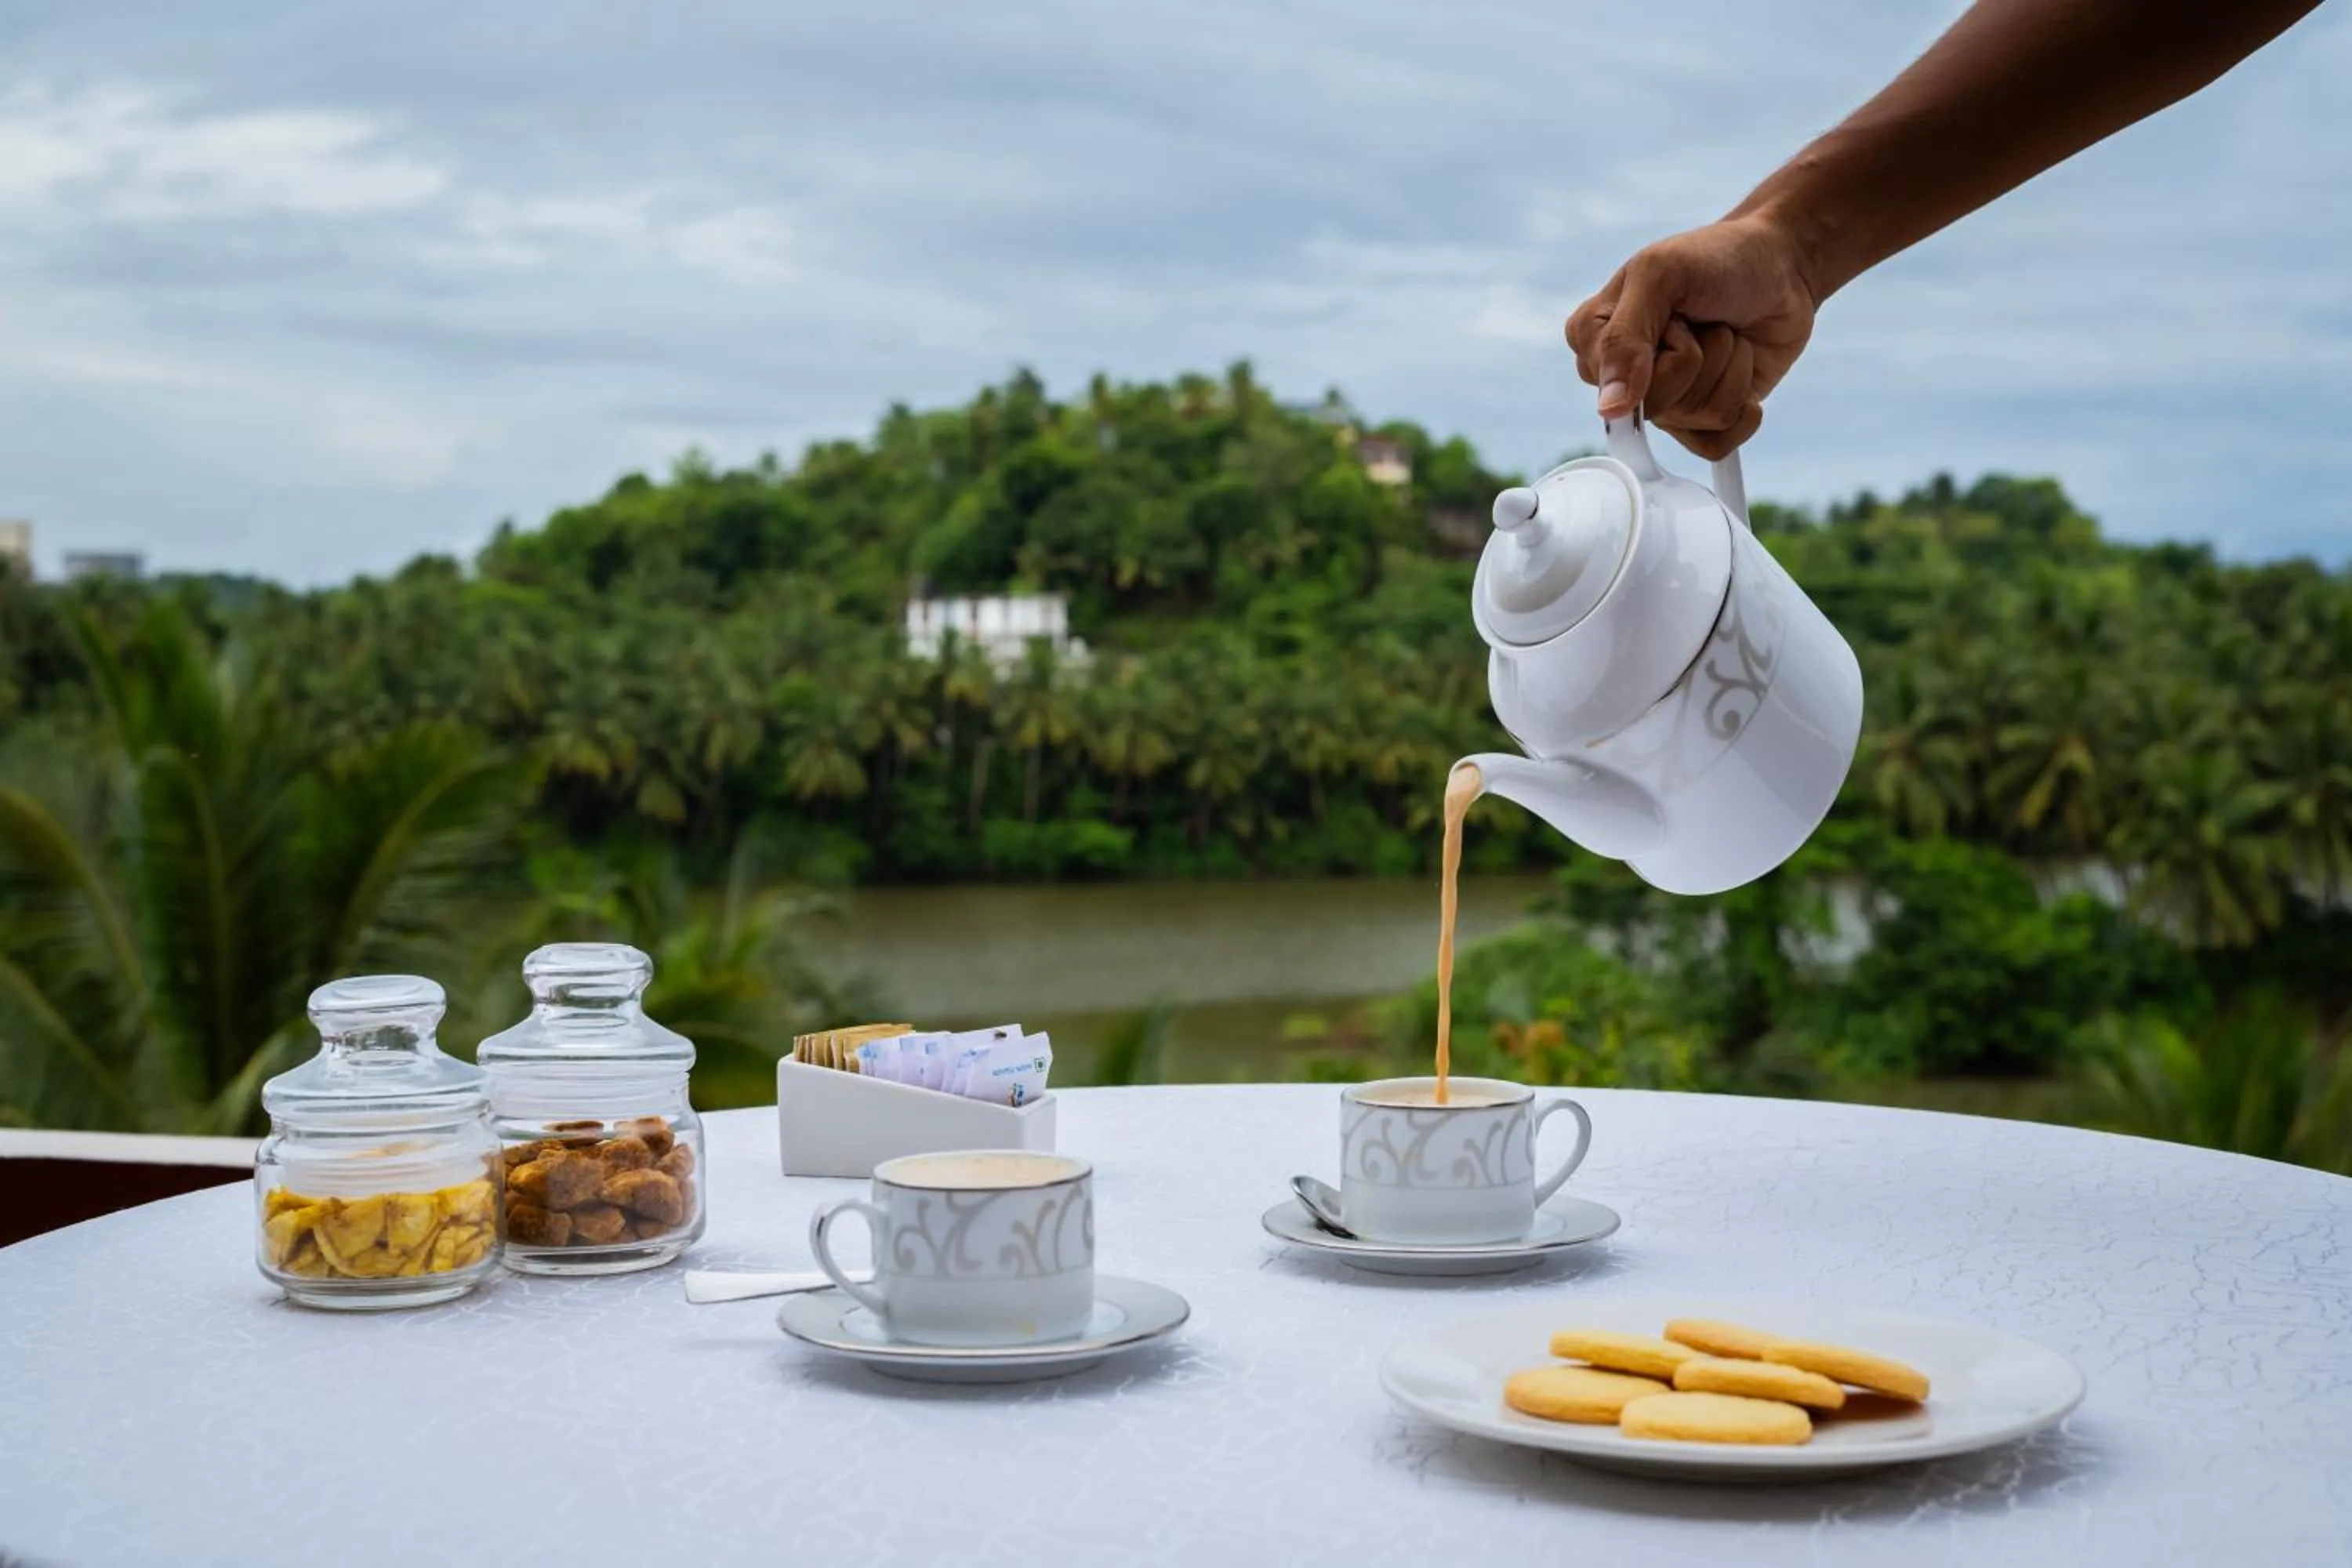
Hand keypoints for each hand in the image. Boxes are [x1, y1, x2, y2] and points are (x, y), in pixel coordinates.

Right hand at [1565, 214, 1820, 459]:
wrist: (1780, 263)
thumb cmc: (1715, 258)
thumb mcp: (1661, 275)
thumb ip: (1624, 337)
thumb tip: (1610, 409)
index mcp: (1594, 340)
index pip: (1620, 382)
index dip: (1665, 346)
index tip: (1675, 310)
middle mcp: (1623, 378)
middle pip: (1660, 408)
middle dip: (1700, 357)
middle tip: (1703, 322)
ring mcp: (1665, 402)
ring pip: (1698, 419)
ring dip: (1730, 367)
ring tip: (1725, 333)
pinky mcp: (1704, 421)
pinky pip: (1717, 446)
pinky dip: (1745, 408)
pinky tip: (1744, 369)